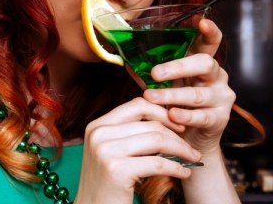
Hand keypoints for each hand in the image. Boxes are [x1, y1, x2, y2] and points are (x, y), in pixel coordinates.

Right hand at [75, 97, 200, 203]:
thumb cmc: (107, 184)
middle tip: (190, 146)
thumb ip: (128, 134)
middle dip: (175, 133)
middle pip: (149, 122)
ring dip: (180, 149)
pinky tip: (184, 173)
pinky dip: (176, 167)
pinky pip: (157, 163)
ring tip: (192, 158)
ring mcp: (106, 150)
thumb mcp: (111, 151)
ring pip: (156, 139)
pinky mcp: (117, 170)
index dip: (161, 112)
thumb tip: (163, 119)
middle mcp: (99, 133)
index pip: (136, 105)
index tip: (177, 125)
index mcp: (98, 125)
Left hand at [143, 19, 235, 155]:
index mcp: (201, 62)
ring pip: (197, 93)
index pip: (211, 42)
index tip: (201, 21)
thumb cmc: (176, 103)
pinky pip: (202, 116)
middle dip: (179, 67)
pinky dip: (185, 115)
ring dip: (172, 95)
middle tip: (155, 73)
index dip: (209, 31)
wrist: (190, 138)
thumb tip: (126, 60)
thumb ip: (149, 72)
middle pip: (206, 63)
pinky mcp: (220, 118)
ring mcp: (221, 97)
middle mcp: (216, 76)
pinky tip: (172, 115)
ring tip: (151, 96)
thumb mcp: (164, 84)